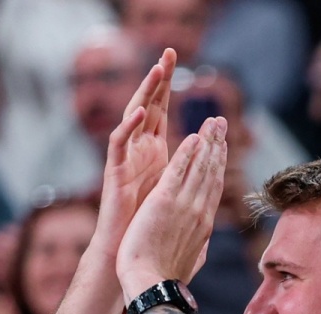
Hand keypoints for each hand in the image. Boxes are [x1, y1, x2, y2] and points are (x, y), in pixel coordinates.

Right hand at [93, 48, 175, 262]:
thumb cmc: (151, 230)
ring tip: (156, 70)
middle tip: (170, 51)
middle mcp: (139, 153)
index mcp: (155, 155)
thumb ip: (188, 177)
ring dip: (145, 93)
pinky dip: (127, 127)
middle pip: (150, 107)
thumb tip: (206, 169)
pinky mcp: (114, 173)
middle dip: (160, 80)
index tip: (186, 64)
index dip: (174, 91)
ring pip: (133, 118)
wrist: (131, 255)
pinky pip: (118, 145)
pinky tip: (140, 113)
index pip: (166, 115)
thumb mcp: (177, 196)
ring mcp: (126, 160)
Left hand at [117, 115, 227, 302]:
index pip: (213, 188)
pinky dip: (187, 153)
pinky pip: (178, 171)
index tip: (221, 147)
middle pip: (211, 172)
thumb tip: (204, 244)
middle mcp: (198, 212)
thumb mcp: (190, 261)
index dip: (218, 165)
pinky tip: (192, 136)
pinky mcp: (164, 202)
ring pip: (199, 168)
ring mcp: (183, 206)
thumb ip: (199, 247)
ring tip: (212, 122)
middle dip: (217, 145)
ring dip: (207, 142)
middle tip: (221, 123)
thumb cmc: (166, 279)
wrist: (152, 286)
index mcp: (203, 225)